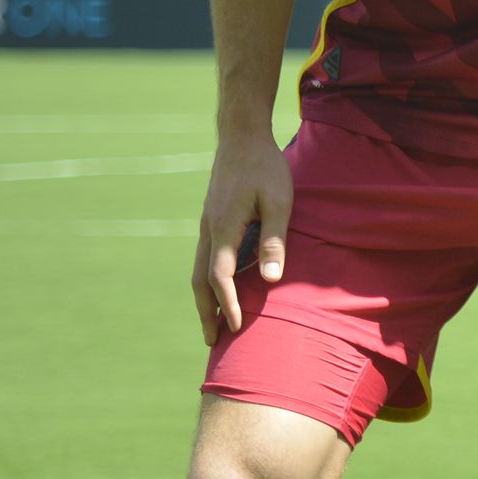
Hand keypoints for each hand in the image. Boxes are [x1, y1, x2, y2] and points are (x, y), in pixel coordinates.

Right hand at [192, 127, 293, 346]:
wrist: (241, 137)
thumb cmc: (266, 167)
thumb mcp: (278, 202)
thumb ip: (273, 240)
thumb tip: (270, 279)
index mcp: (223, 228)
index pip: (220, 277)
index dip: (227, 304)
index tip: (235, 328)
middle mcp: (208, 230)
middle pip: (199, 281)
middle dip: (206, 312)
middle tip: (212, 341)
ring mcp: (206, 225)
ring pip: (198, 270)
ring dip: (204, 298)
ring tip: (213, 323)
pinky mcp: (211, 219)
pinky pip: (204, 257)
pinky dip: (207, 280)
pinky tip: (219, 289)